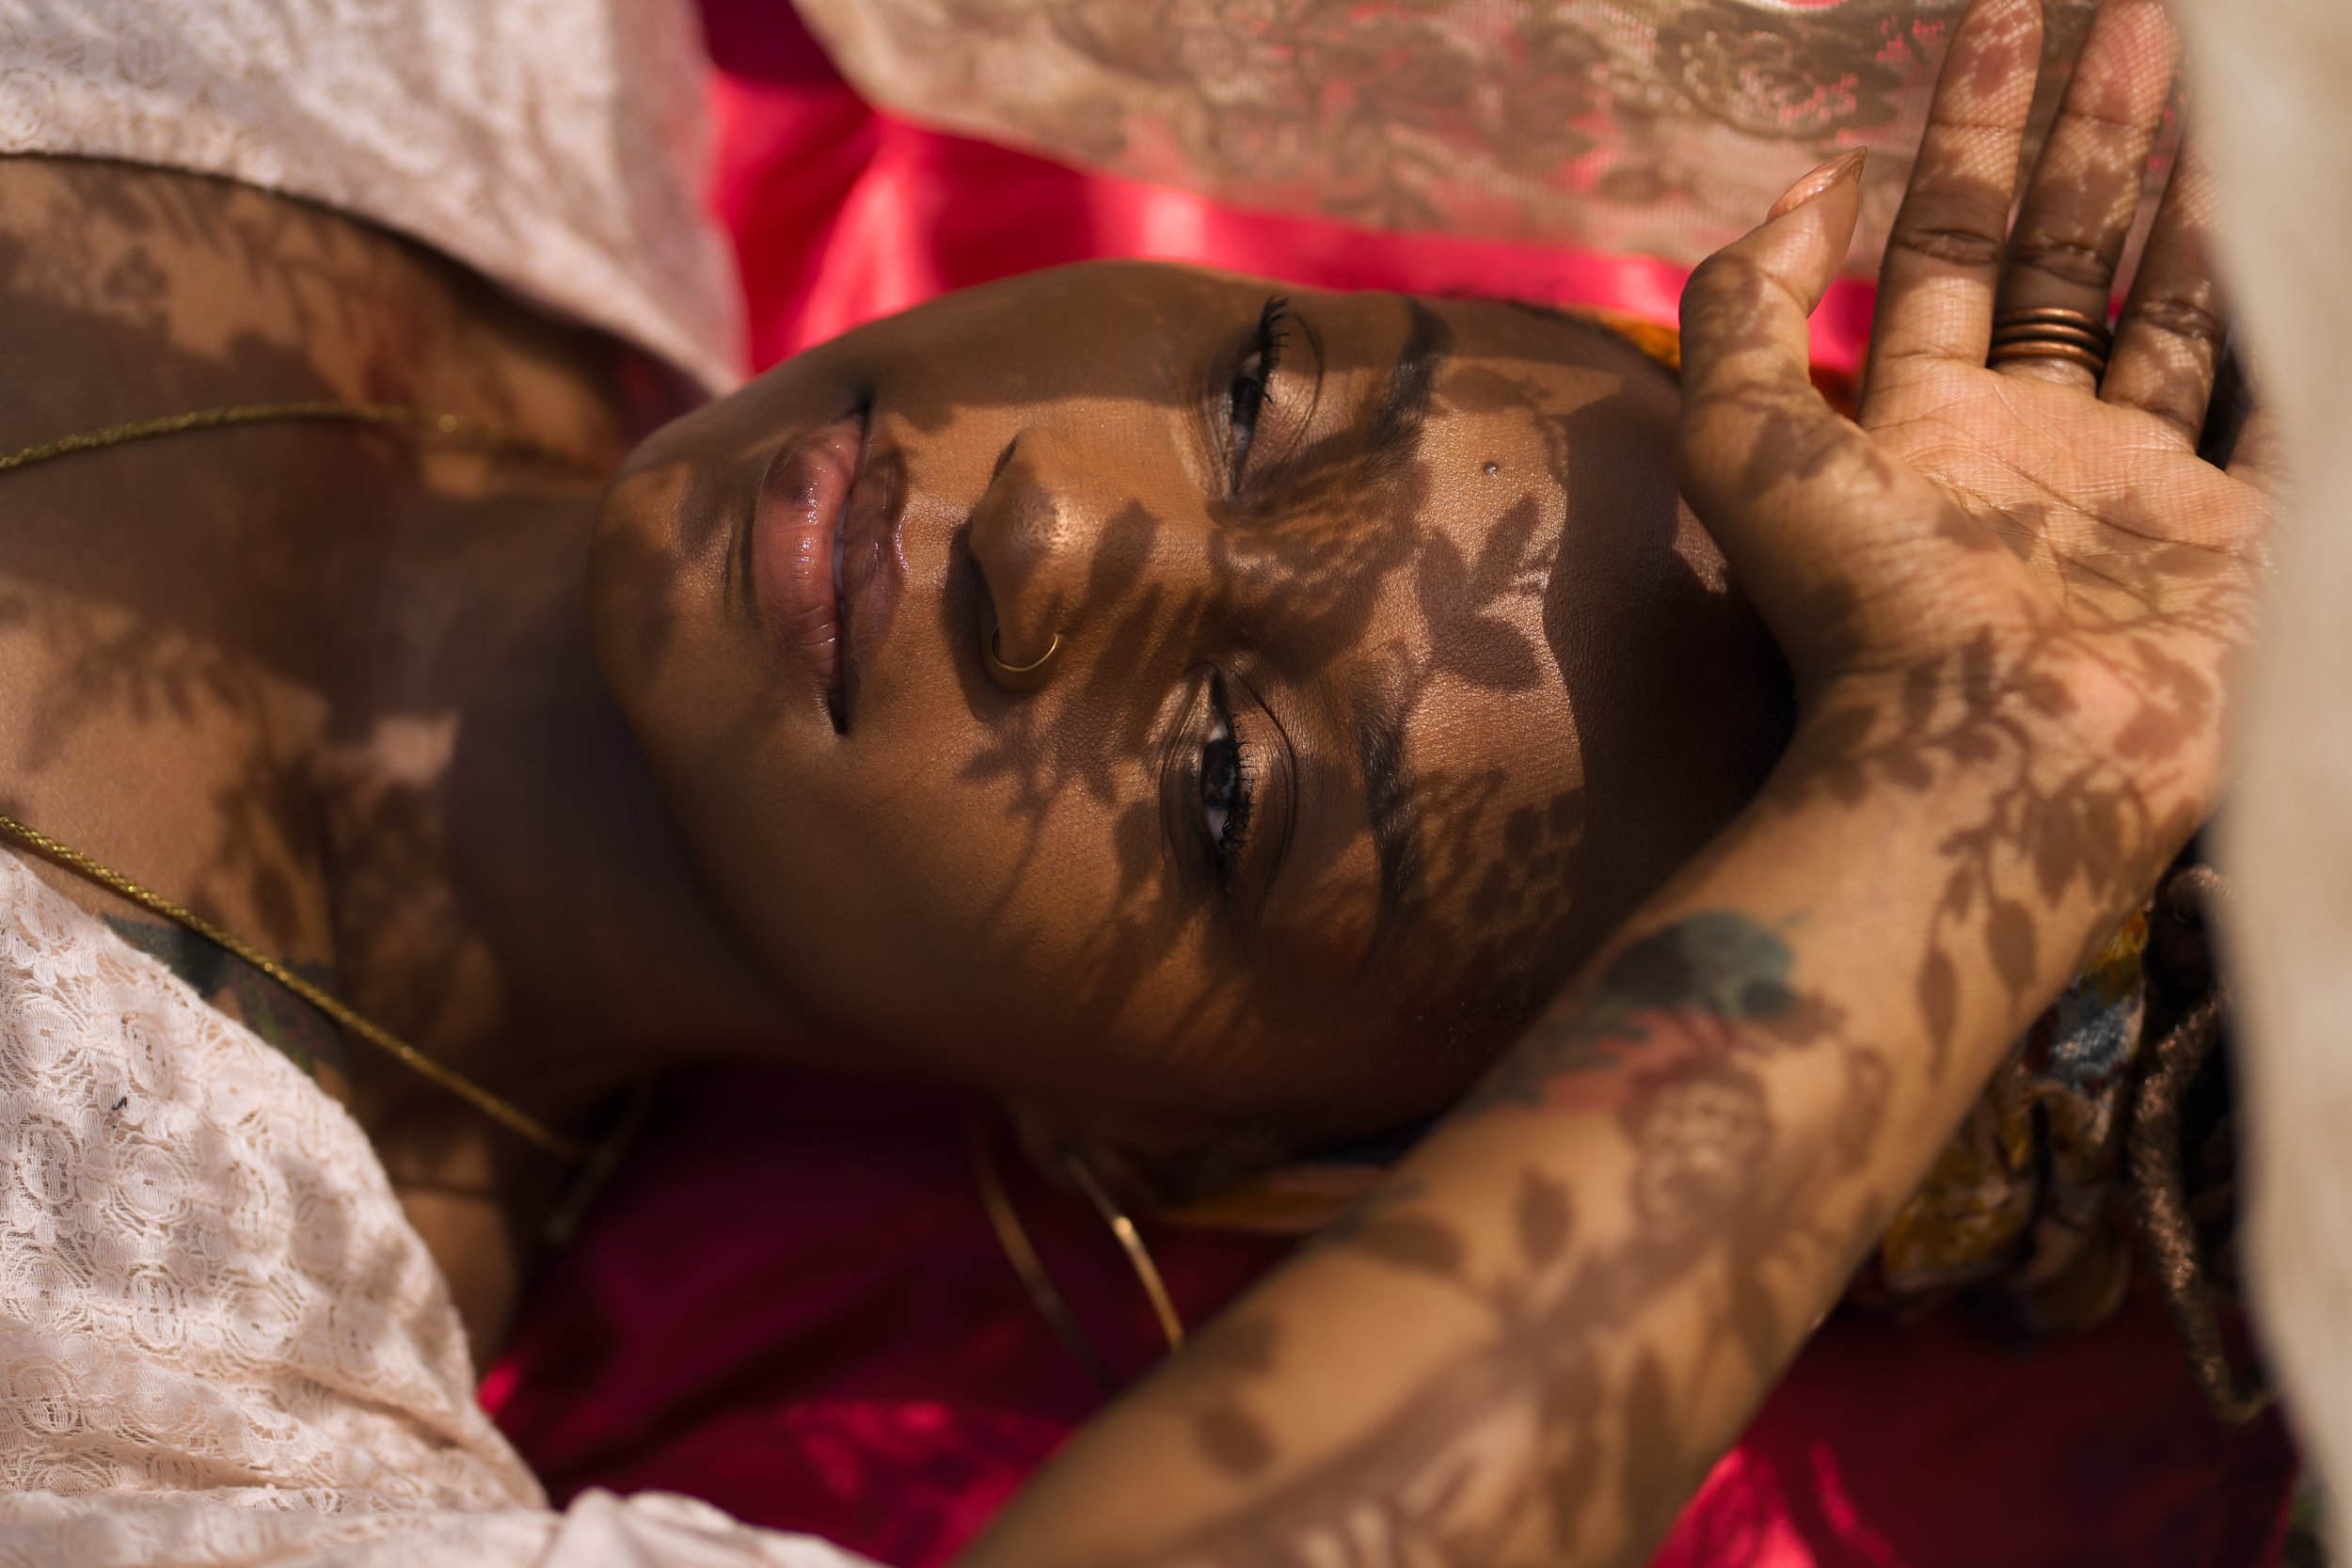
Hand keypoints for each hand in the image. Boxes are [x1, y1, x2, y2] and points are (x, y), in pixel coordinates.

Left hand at [1676, 0, 2277, 867]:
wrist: (1983, 757)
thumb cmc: (1859, 607)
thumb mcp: (1742, 444)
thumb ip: (1747, 308)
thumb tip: (1814, 180)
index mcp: (1926, 418)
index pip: (1954, 240)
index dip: (1973, 126)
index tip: (2005, 11)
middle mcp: (2035, 446)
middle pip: (2076, 254)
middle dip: (2104, 130)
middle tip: (2148, 10)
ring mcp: (2142, 494)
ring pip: (2185, 312)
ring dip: (2206, 200)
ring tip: (2240, 87)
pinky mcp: (2241, 541)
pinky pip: (2287, 406)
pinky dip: (2305, 327)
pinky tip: (2309, 232)